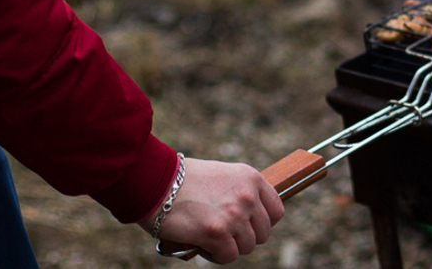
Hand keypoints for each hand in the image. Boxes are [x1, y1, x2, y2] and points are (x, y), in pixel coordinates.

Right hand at [139, 158, 284, 263]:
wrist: (155, 181)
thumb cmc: (182, 180)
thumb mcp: (222, 176)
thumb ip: (240, 192)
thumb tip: (252, 217)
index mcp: (251, 178)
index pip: (276, 211)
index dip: (262, 223)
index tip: (248, 226)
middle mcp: (247, 195)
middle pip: (263, 233)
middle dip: (244, 237)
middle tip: (224, 233)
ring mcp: (235, 214)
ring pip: (247, 247)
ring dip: (229, 247)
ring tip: (210, 237)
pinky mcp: (218, 232)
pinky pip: (228, 256)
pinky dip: (215, 255)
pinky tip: (202, 244)